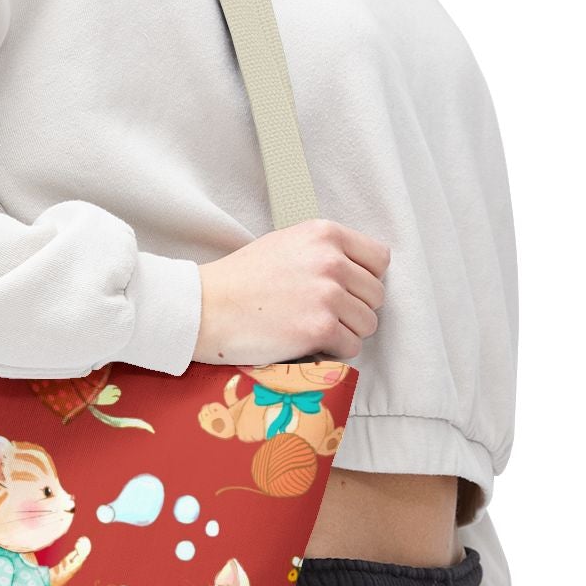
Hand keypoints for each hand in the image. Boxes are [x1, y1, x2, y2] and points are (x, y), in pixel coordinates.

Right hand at [194, 218, 388, 365]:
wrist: (206, 307)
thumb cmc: (241, 279)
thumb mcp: (286, 243)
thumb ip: (324, 251)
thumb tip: (359, 272)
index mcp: (324, 234)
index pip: (379, 258)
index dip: (365, 278)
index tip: (346, 290)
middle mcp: (331, 260)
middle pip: (376, 294)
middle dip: (355, 308)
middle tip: (323, 314)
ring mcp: (327, 295)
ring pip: (368, 323)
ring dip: (346, 332)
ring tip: (313, 329)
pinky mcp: (320, 328)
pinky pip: (352, 347)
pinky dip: (333, 351)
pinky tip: (307, 343)